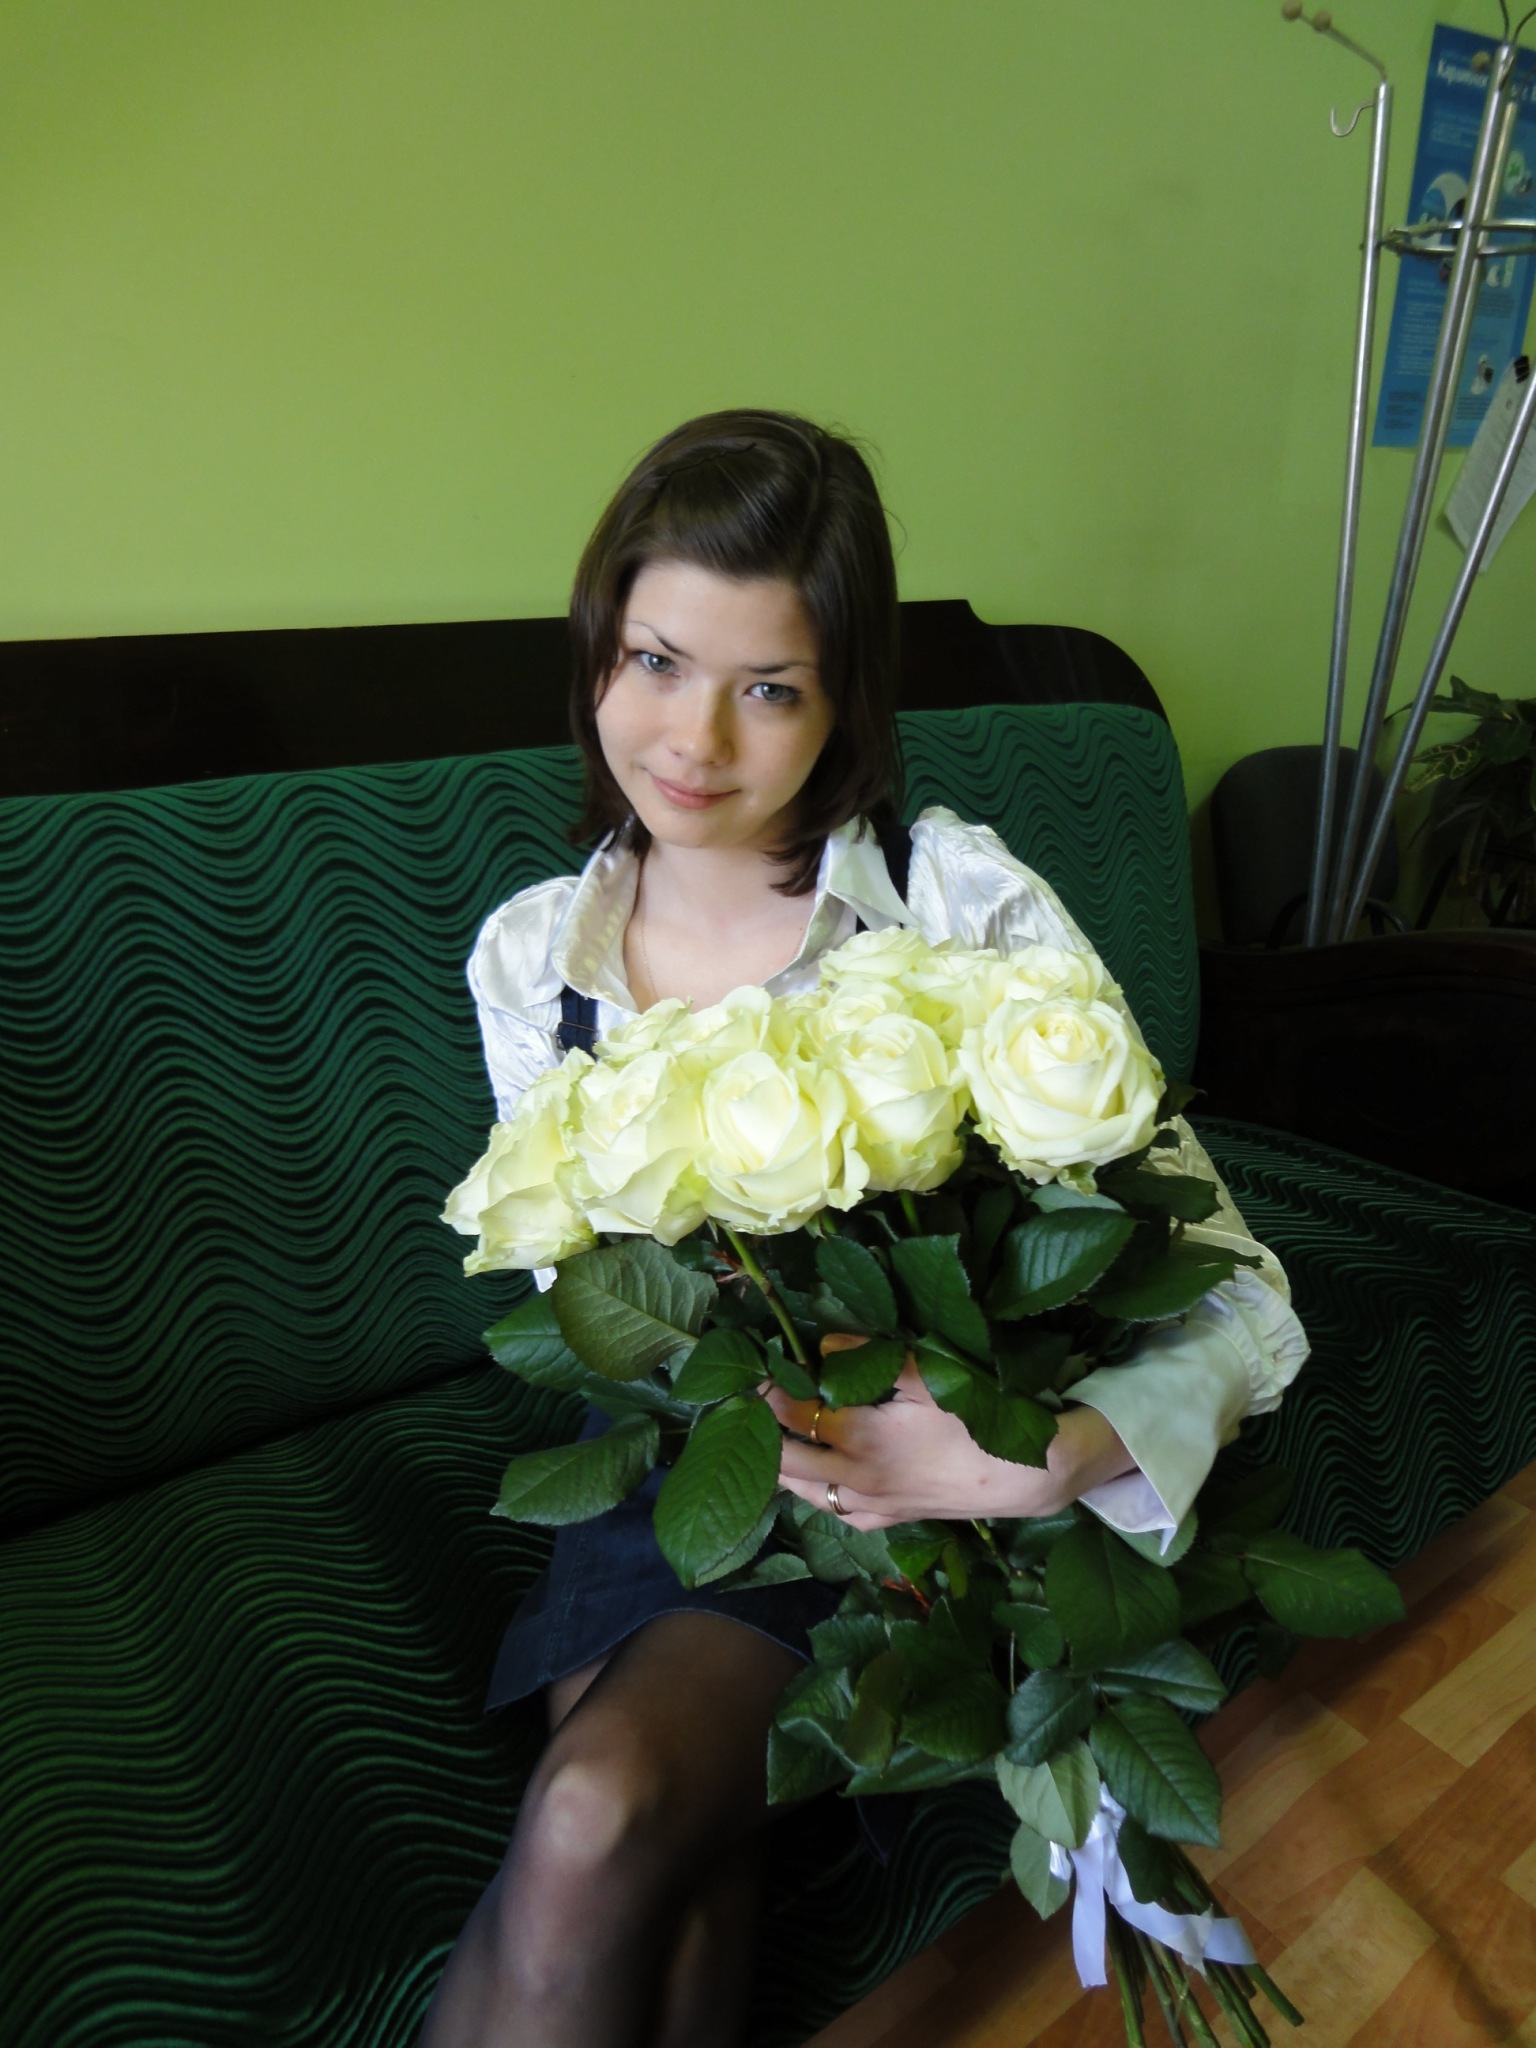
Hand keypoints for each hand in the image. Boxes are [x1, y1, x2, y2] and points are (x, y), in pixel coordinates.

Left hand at [766, 1336, 1134, 1531]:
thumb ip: (871, 1359)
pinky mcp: (888, 1520)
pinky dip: (815, 1495)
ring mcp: (870, 1504)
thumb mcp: (928, 1376)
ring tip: (768, 1438)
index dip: (766, 1393)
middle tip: (745, 1405)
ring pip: (804, 1492)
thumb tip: (822, 1346)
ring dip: (781, 1466)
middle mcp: (855, 1477)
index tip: (750, 1372)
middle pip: (785, 1460)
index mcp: (862, 1437)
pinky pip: (836, 1512)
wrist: (1023, 1475)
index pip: (794, 1415)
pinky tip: (812, 1479)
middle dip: (759, 1433)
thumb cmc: (976, 1419)